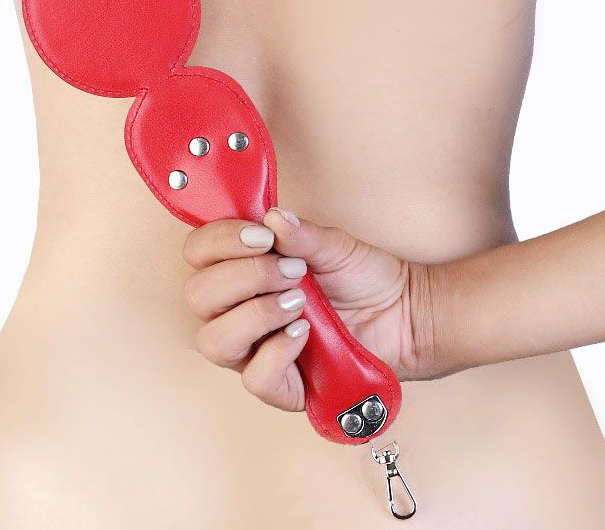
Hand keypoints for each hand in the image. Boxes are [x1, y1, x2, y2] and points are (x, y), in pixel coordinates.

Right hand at [182, 207, 437, 412]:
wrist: (407, 313)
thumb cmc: (364, 277)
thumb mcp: (334, 245)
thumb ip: (302, 233)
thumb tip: (273, 218)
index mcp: (241, 269)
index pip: (198, 252)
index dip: (220, 241)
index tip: (262, 236)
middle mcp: (238, 310)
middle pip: (197, 296)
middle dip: (242, 277)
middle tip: (291, 271)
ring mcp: (255, 350)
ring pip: (213, 341)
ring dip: (254, 315)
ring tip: (298, 302)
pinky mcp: (281, 385)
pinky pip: (254, 378)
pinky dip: (277, 352)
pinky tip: (304, 333)